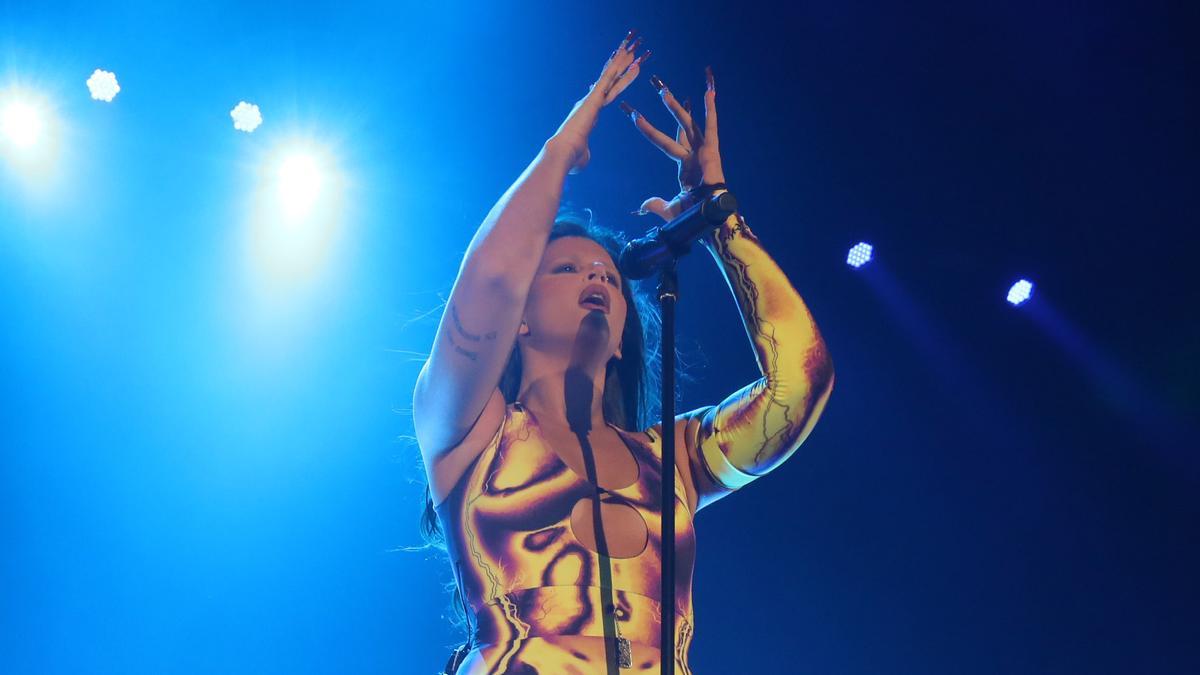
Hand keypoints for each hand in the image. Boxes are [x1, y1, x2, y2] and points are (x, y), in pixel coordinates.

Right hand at [548, 31, 649, 173]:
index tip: (611, 78)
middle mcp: (589, 103)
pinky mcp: (595, 98)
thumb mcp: (581, 158)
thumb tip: (582, 161)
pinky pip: (610, 79)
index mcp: (587, 116)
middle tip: (628, 54)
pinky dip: (619, 68)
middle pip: (608, 83)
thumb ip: (584, 155)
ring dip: (622, 62)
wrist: (563, 152)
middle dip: (619, 69)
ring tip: (633, 48)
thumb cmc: (570, 158)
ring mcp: (592, 99)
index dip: (608, 88)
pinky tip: (628, 56)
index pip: (602, 98)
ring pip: (610, 76)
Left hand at [620, 67, 725, 219]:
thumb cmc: (693, 214)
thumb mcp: (669, 208)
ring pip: (686, 123)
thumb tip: (642, 206)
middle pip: (678, 124)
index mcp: (684, 164)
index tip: (637, 117)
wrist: (708, 216)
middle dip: (669, 105)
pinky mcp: (712, 150)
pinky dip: (710, 110)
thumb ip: (656, 204)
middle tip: (659, 86)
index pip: (664, 142)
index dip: (650, 130)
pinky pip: (710, 127)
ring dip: (676, 106)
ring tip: (663, 90)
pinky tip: (709, 92)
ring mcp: (703, 150)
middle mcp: (693, 153)